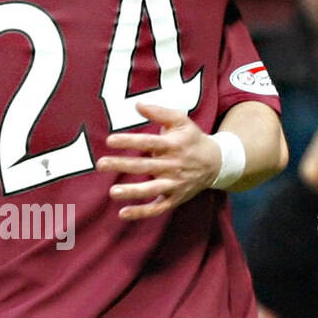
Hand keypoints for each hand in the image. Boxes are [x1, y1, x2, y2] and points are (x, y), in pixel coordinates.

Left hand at [96, 103, 219, 219]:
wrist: (217, 163)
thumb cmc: (192, 139)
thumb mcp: (181, 121)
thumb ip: (160, 112)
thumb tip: (138, 104)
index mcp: (173, 145)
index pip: (148, 143)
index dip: (129, 142)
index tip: (109, 140)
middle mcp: (174, 166)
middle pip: (145, 166)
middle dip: (122, 165)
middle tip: (100, 164)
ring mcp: (175, 184)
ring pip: (152, 190)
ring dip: (132, 192)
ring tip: (113, 192)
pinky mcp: (175, 198)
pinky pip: (158, 208)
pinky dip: (142, 212)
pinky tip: (123, 213)